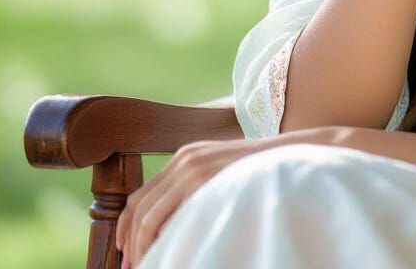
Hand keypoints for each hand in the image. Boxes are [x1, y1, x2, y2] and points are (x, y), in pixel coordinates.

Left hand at [115, 136, 269, 266]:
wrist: (289, 159)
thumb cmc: (256, 174)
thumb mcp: (217, 174)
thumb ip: (192, 189)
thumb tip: (165, 227)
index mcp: (185, 157)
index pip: (141, 195)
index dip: (127, 227)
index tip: (126, 252)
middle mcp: (184, 160)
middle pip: (139, 207)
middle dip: (130, 242)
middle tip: (130, 266)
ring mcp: (193, 169)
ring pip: (149, 216)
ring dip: (142, 246)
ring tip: (146, 266)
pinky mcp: (203, 181)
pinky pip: (169, 218)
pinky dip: (161, 240)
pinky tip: (167, 254)